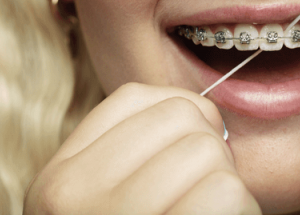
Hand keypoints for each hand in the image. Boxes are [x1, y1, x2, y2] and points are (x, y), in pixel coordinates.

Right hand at [23, 83, 260, 214]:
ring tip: (204, 214)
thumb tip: (198, 108)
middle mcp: (73, 195)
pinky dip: (241, 211)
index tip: (191, 147)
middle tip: (198, 192)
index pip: (134, 97)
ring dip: (226, 188)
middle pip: (180, 116)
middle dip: (207, 151)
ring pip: (208, 151)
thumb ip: (128, 156)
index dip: (181, 112)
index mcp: (58, 180)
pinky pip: (229, 192)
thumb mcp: (101, 204)